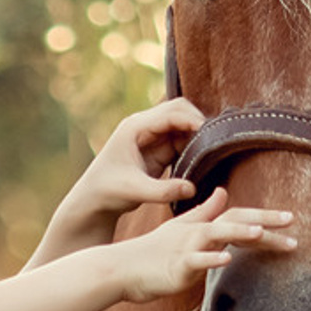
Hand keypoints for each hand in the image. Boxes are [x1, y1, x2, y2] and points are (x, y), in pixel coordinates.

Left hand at [52, 96, 204, 241]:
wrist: (95, 200)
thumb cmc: (109, 192)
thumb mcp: (135, 191)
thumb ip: (163, 191)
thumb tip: (192, 189)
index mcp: (135, 127)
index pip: (170, 113)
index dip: (192, 119)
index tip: (210, 133)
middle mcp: (144, 126)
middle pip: (179, 110)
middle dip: (198, 121)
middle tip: (215, 139)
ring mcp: (152, 137)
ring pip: (183, 124)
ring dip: (197, 134)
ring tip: (212, 150)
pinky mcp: (159, 150)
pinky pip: (182, 140)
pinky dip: (194, 145)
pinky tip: (203, 159)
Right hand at [114, 184, 298, 300]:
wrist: (122, 268)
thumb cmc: (153, 252)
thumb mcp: (182, 228)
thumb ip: (205, 212)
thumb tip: (223, 193)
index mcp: (202, 226)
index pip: (238, 215)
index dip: (264, 216)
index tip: (291, 218)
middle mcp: (198, 233)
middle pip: (234, 221)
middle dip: (264, 221)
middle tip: (292, 221)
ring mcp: (187, 248)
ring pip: (216, 235)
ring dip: (239, 232)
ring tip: (261, 232)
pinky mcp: (176, 267)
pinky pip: (195, 262)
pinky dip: (211, 259)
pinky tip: (227, 259)